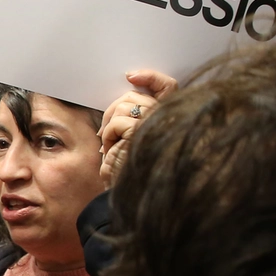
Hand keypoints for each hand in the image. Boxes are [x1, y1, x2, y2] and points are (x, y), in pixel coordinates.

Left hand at [98, 69, 177, 188]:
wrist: (132, 199)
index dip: (151, 77)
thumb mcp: (135, 141)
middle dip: (113, 110)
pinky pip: (117, 122)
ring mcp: (156, 125)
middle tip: (105, 133)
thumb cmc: (132, 173)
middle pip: (134, 96)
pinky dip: (108, 136)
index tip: (131, 75)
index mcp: (170, 121)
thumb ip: (137, 119)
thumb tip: (123, 99)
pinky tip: (110, 152)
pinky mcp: (142, 132)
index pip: (168, 87)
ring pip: (122, 107)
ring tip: (110, 147)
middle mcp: (168, 120)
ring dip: (109, 126)